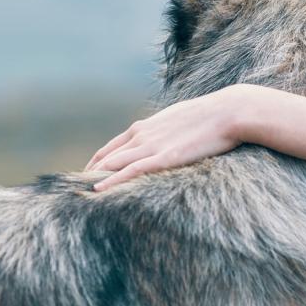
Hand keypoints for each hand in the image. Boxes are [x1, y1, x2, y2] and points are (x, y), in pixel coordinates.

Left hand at [85, 84, 263, 189]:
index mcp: (147, 125)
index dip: (98, 160)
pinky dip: (112, 181)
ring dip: (96, 178)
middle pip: (107, 156)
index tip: (88, 173)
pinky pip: (130, 171)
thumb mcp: (182, 119)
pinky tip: (98, 191)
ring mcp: (152, 146)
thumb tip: (168, 138)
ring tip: (79, 193)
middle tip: (75, 188)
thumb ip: (167, 130)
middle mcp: (143, 134)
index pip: (113, 146)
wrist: (229, 111)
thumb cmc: (212, 115)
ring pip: (113, 164)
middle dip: (91, 172)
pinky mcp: (164, 157)